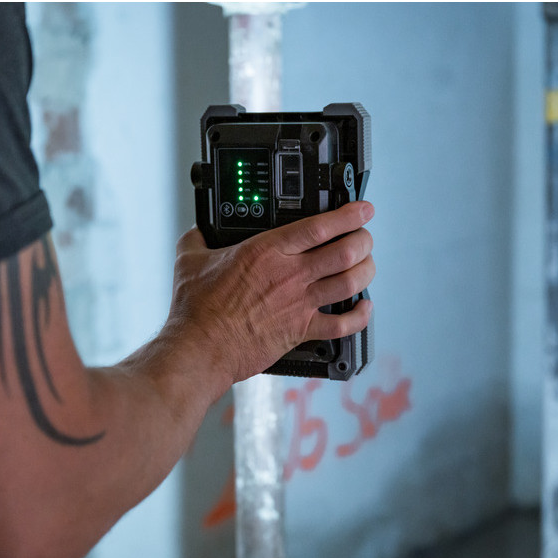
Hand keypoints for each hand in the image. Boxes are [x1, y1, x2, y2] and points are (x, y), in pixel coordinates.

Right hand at [167, 200, 375, 391]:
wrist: (201, 348)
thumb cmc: (196, 309)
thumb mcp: (189, 261)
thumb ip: (197, 239)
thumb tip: (196, 231)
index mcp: (267, 251)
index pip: (320, 226)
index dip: (349, 215)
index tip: (363, 210)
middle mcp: (290, 275)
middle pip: (345, 251)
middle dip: (363, 240)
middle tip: (365, 237)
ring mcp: (300, 304)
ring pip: (351, 282)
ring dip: (366, 271)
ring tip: (367, 265)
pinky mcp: (301, 331)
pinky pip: (343, 325)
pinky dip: (360, 316)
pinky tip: (364, 308)